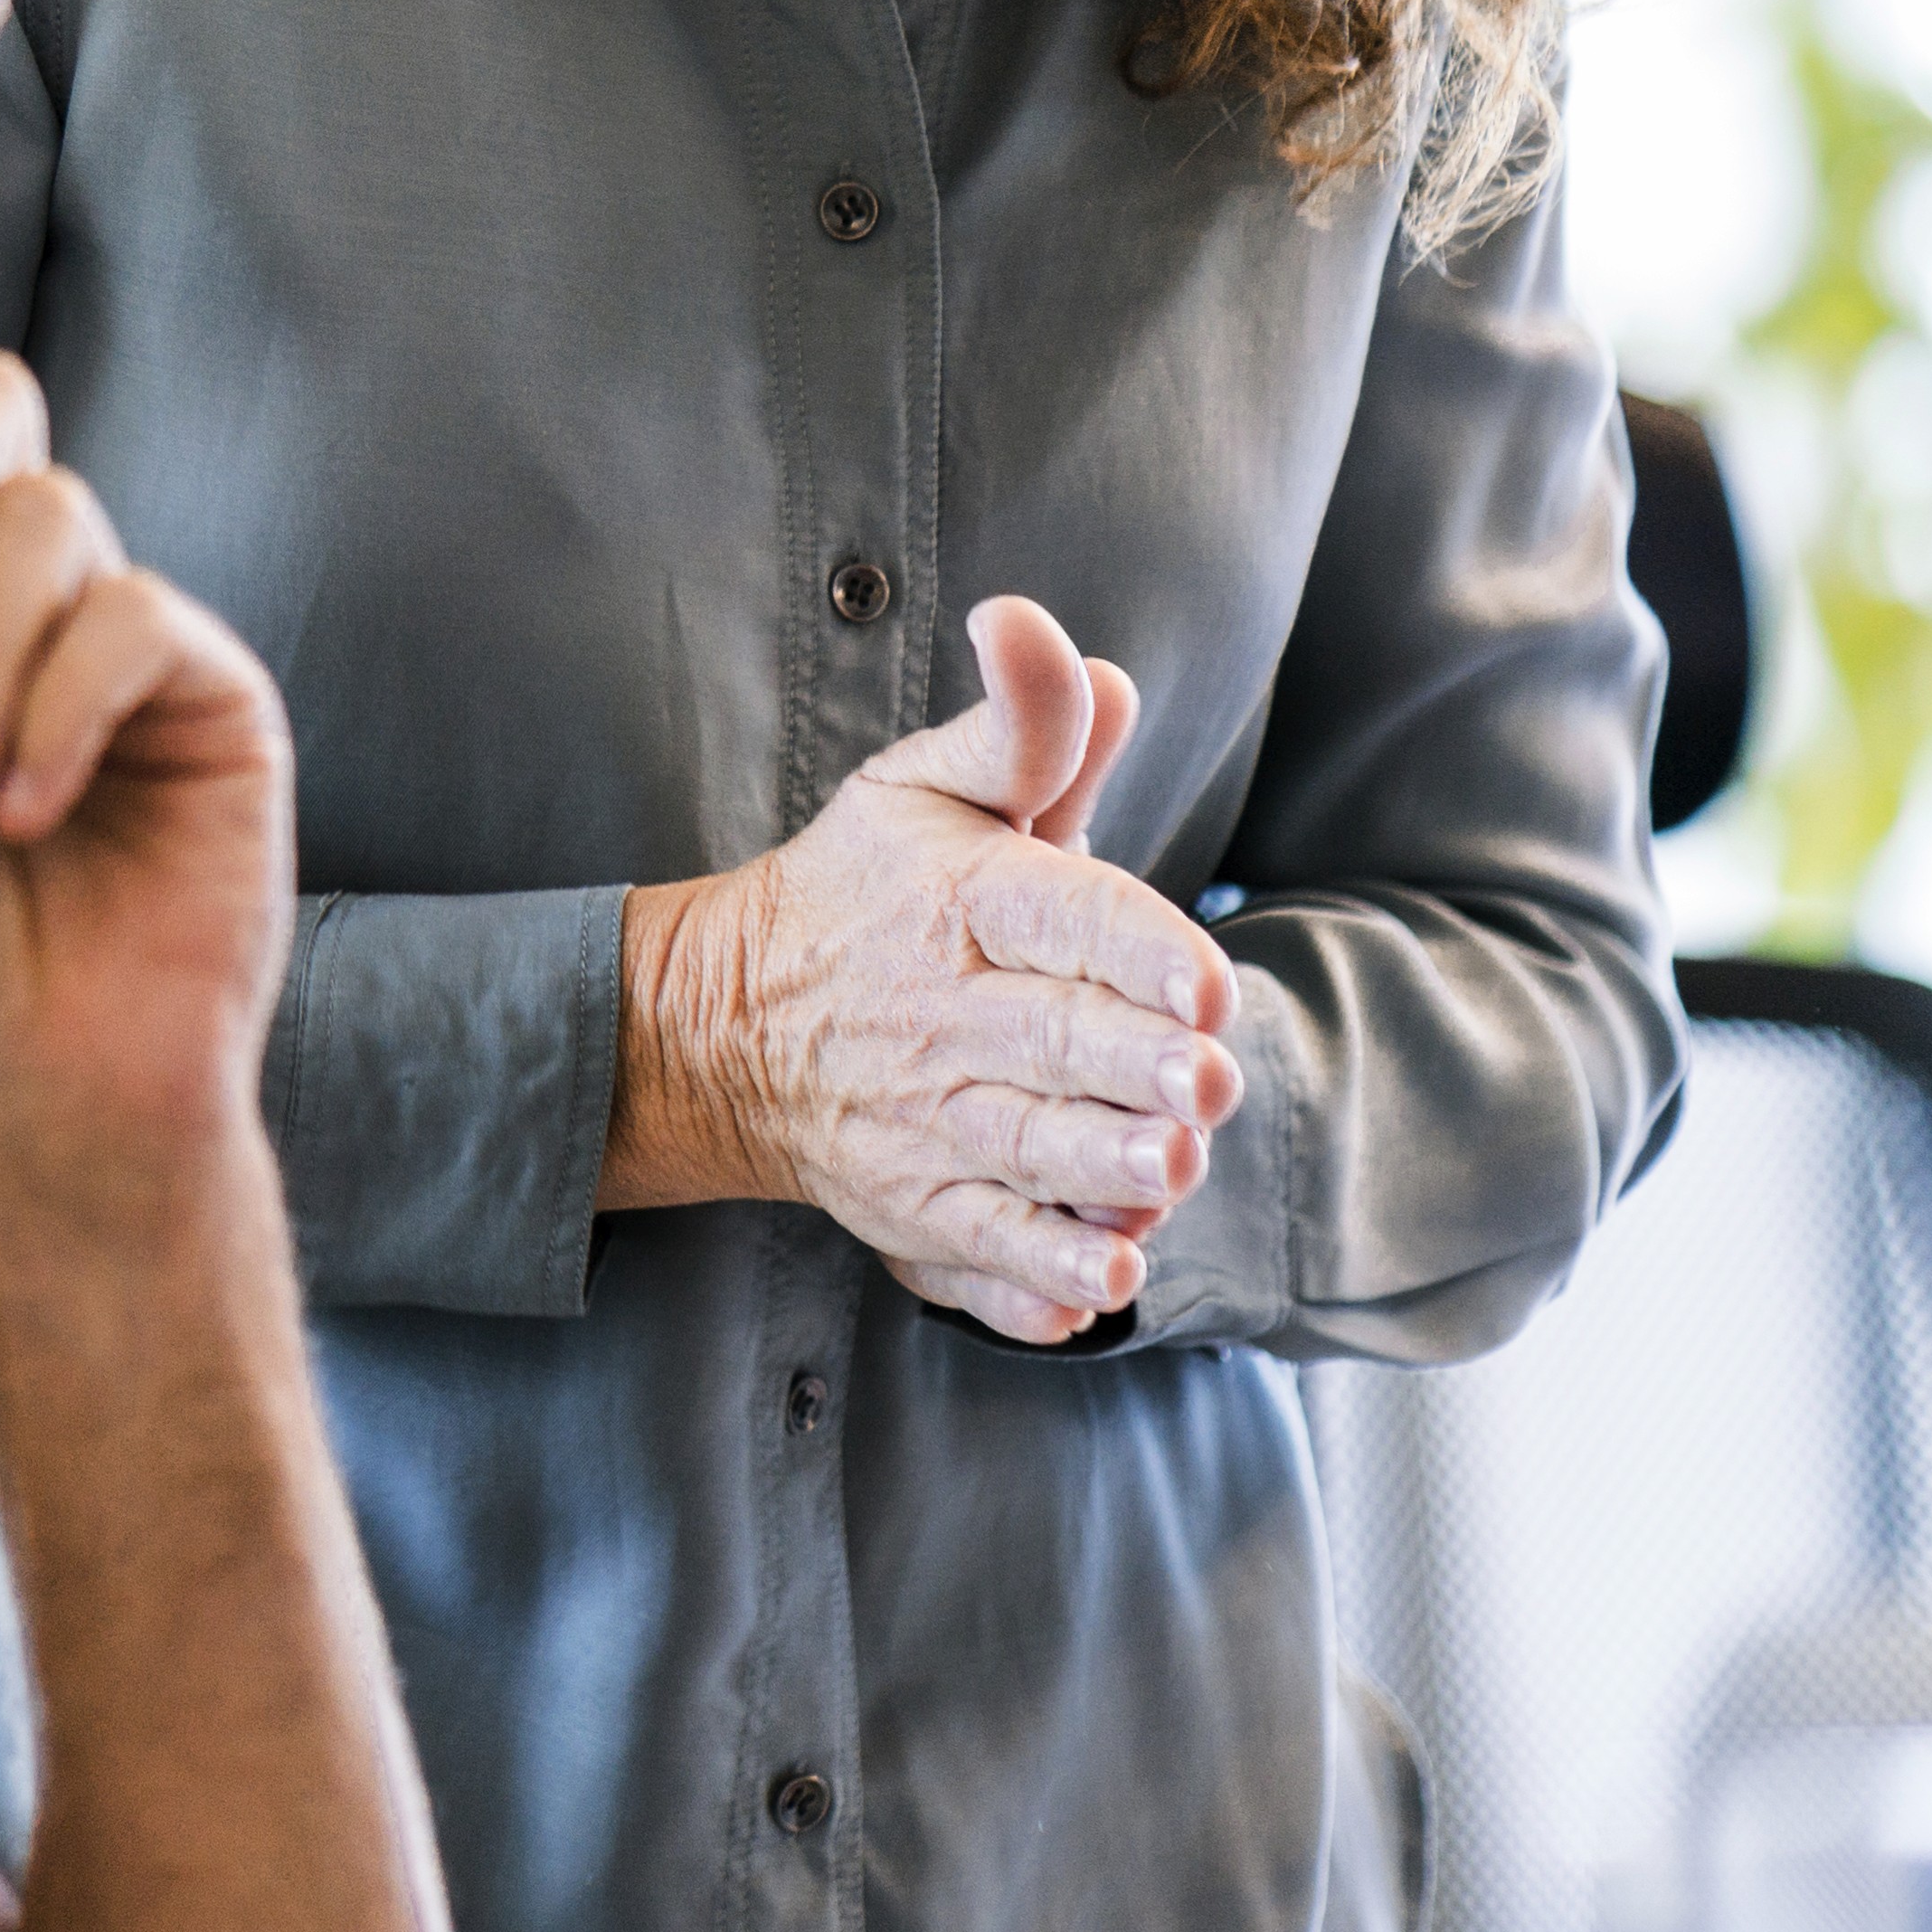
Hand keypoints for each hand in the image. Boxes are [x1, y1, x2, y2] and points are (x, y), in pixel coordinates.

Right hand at [607, 594, 1245, 1345]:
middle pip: (1055, 1045)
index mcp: (963, 901)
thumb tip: (1058, 638)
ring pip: (1025, 1156)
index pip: (1059, 914)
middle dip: (1134, 1070)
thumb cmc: (870, 892)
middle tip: (1206, 1089)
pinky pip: (975, 1257)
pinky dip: (1034, 1284)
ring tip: (1168, 1178)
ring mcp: (927, 1123)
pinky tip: (1096, 1293)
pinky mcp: (916, 1211)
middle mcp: (945, 1016)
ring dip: (1101, 1176)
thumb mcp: (929, 788)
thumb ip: (1025, 727)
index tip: (1205, 985)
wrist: (726, 1024)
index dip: (1137, 947)